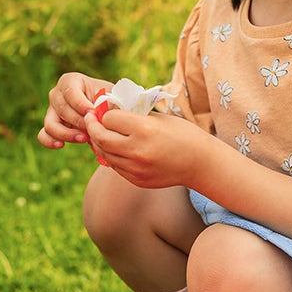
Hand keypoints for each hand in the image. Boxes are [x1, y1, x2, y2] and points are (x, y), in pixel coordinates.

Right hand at [38, 71, 111, 149]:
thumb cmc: (109, 101)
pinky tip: (62, 145)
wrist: (106, 112)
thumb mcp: (111, 97)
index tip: (93, 113)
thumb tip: (99, 114)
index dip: (81, 104)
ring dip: (67, 133)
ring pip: (51, 124)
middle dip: (78, 121)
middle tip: (93, 130)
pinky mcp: (50, 126)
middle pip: (62, 109)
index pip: (71, 92)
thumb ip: (106, 103)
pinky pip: (43, 135)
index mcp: (70, 81)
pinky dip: (50, 141)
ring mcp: (51, 111)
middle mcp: (57, 94)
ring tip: (84, 138)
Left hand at [84, 108, 207, 188]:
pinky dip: (111, 156)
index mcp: (143, 129)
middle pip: (100, 137)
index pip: (109, 119)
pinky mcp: (136, 180)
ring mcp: (135, 168)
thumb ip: (134, 116)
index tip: (104, 111)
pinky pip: (115, 166)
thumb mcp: (159, 118)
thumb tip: (109, 113)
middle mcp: (136, 150)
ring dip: (99, 143)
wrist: (200, 163)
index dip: (106, 113)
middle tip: (90, 120)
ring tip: (100, 134)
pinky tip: (115, 148)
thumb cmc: (182, 134)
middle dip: (93, 127)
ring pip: (104, 154)